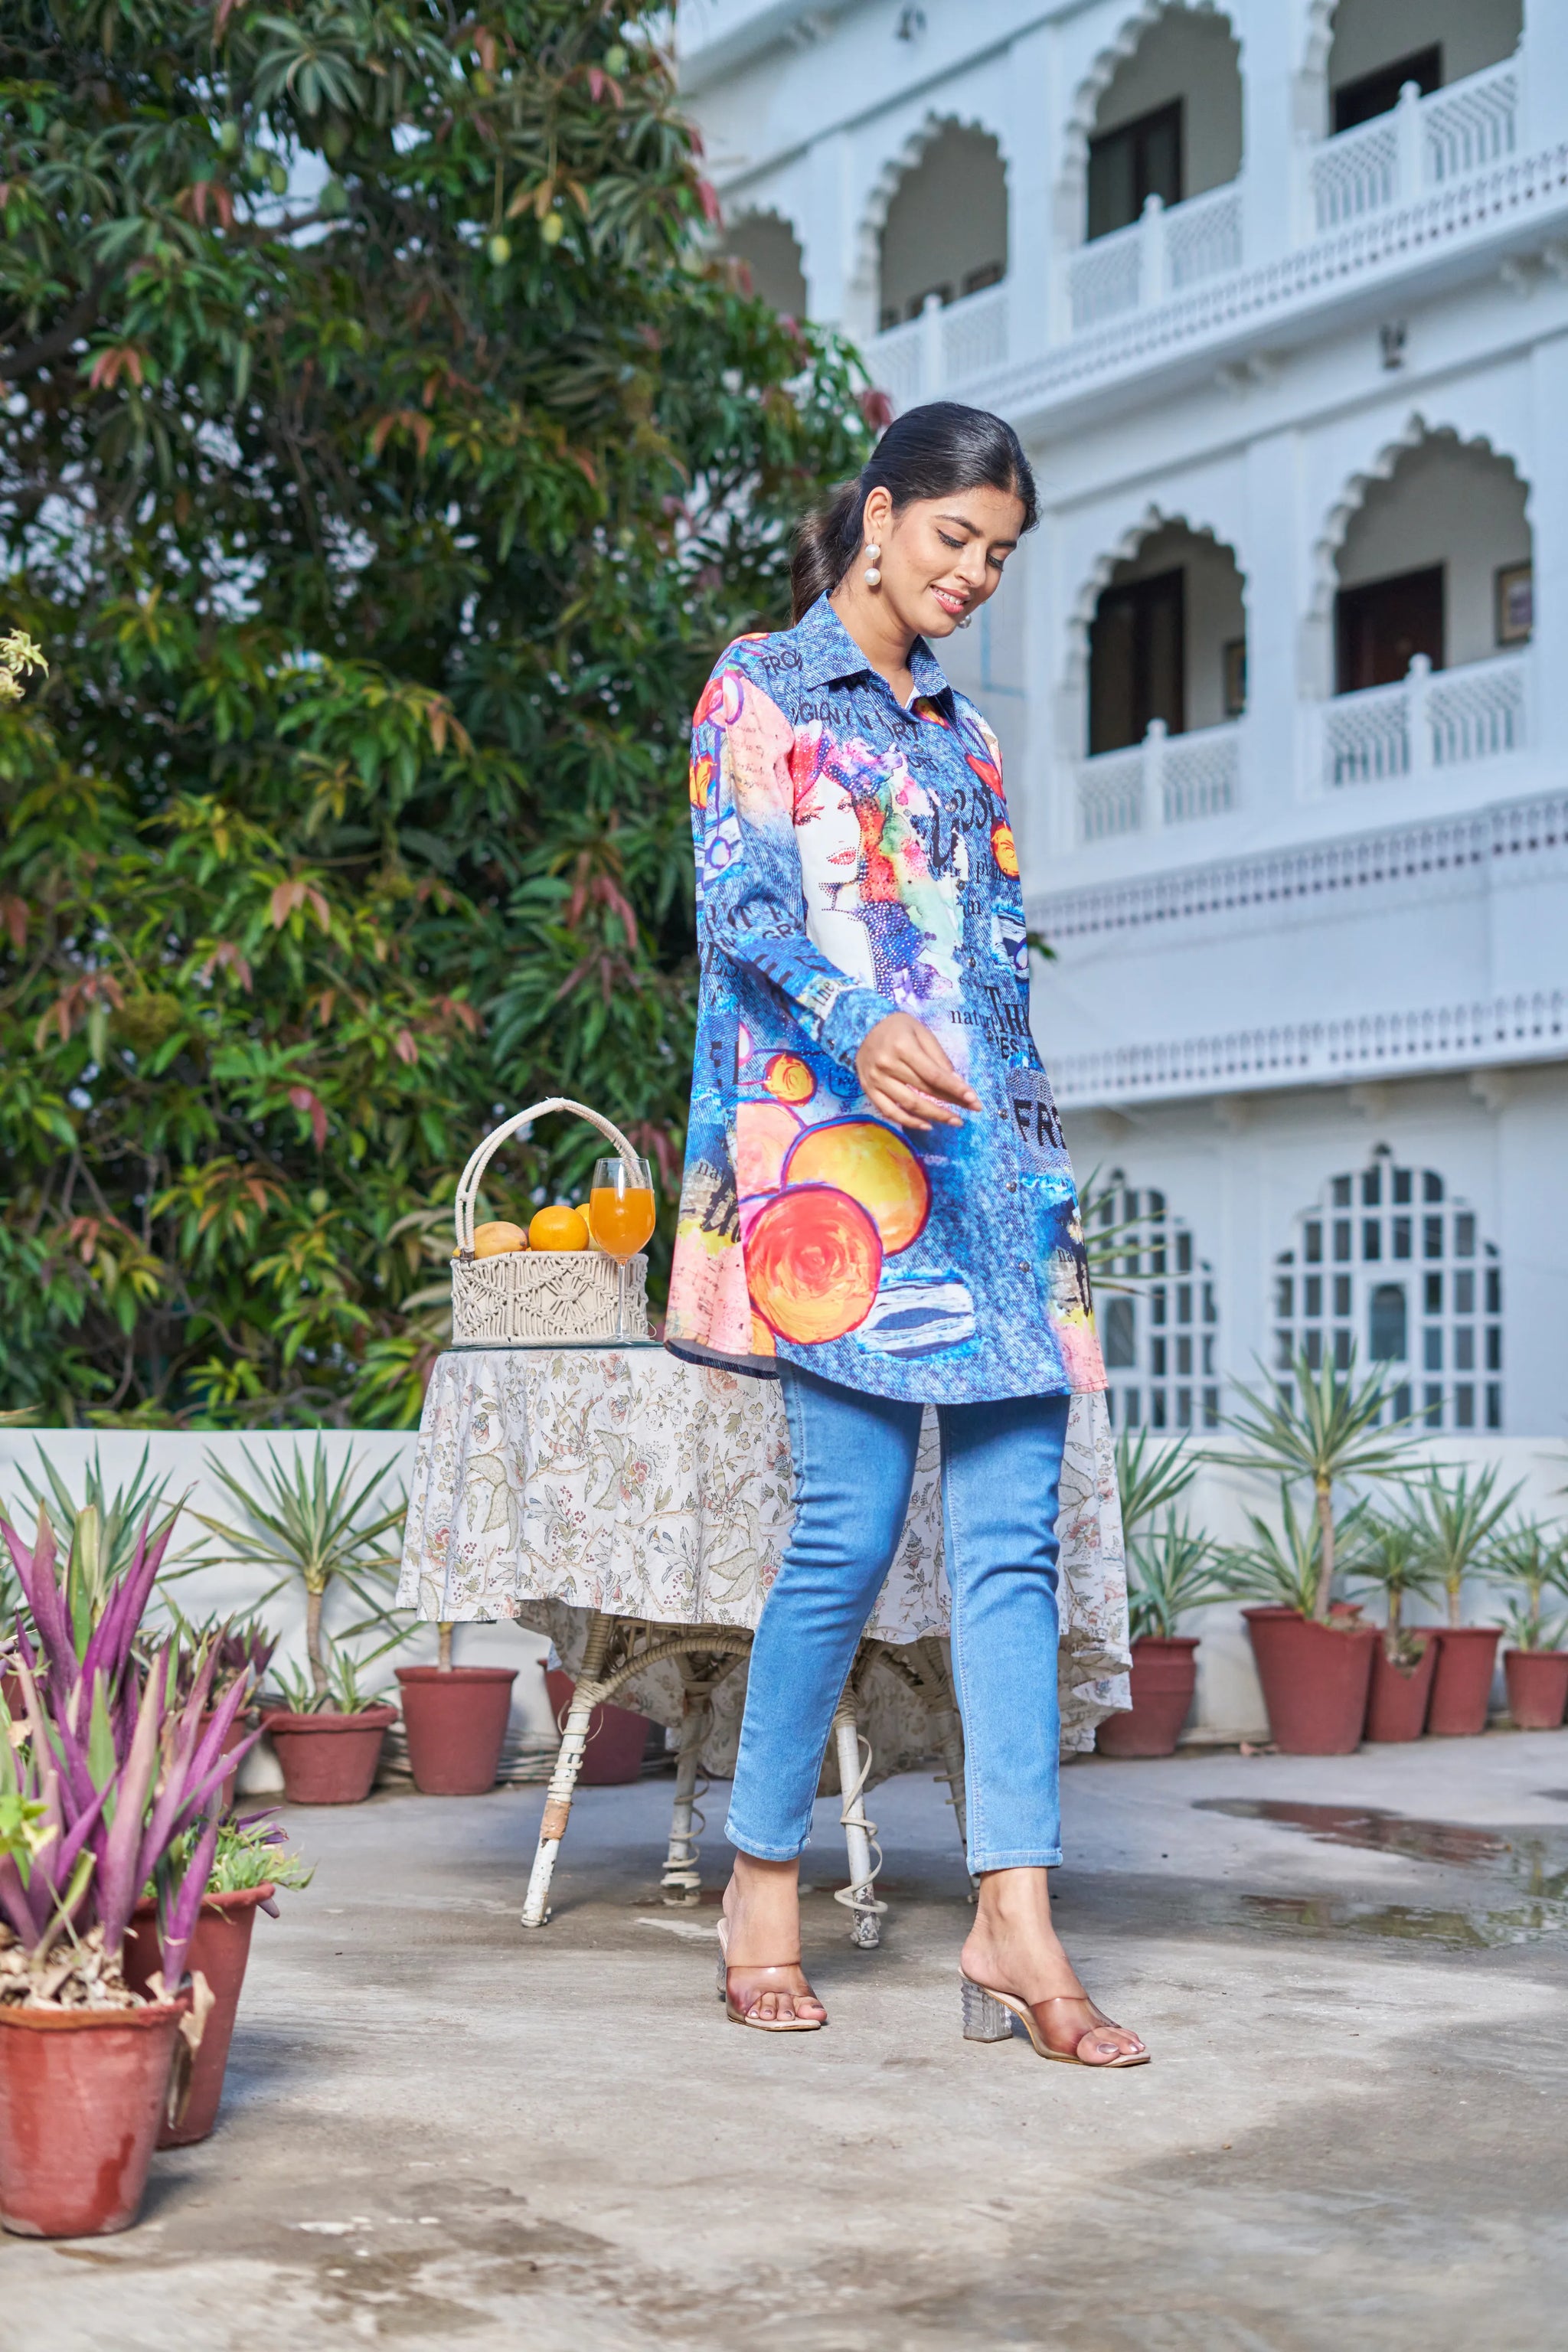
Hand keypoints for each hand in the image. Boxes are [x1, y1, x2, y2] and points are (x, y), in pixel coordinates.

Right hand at [855, 1014, 980, 1131]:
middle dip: (950, 1103)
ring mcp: (875, 1079)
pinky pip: (890, 1112)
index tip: (973, 1099)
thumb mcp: (922, 1033)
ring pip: (909, 1104)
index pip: (933, 1074)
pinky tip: (927, 1125)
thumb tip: (958, 1084)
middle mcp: (887, 1064)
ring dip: (934, 1116)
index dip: (954, 1089)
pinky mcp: (868, 1090)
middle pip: (924, 1090)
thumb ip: (939, 1058)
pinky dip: (909, 1122)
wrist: (864, 1029)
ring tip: (954, 1120)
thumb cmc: (898, 1029)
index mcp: (902, 1046)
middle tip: (971, 1110)